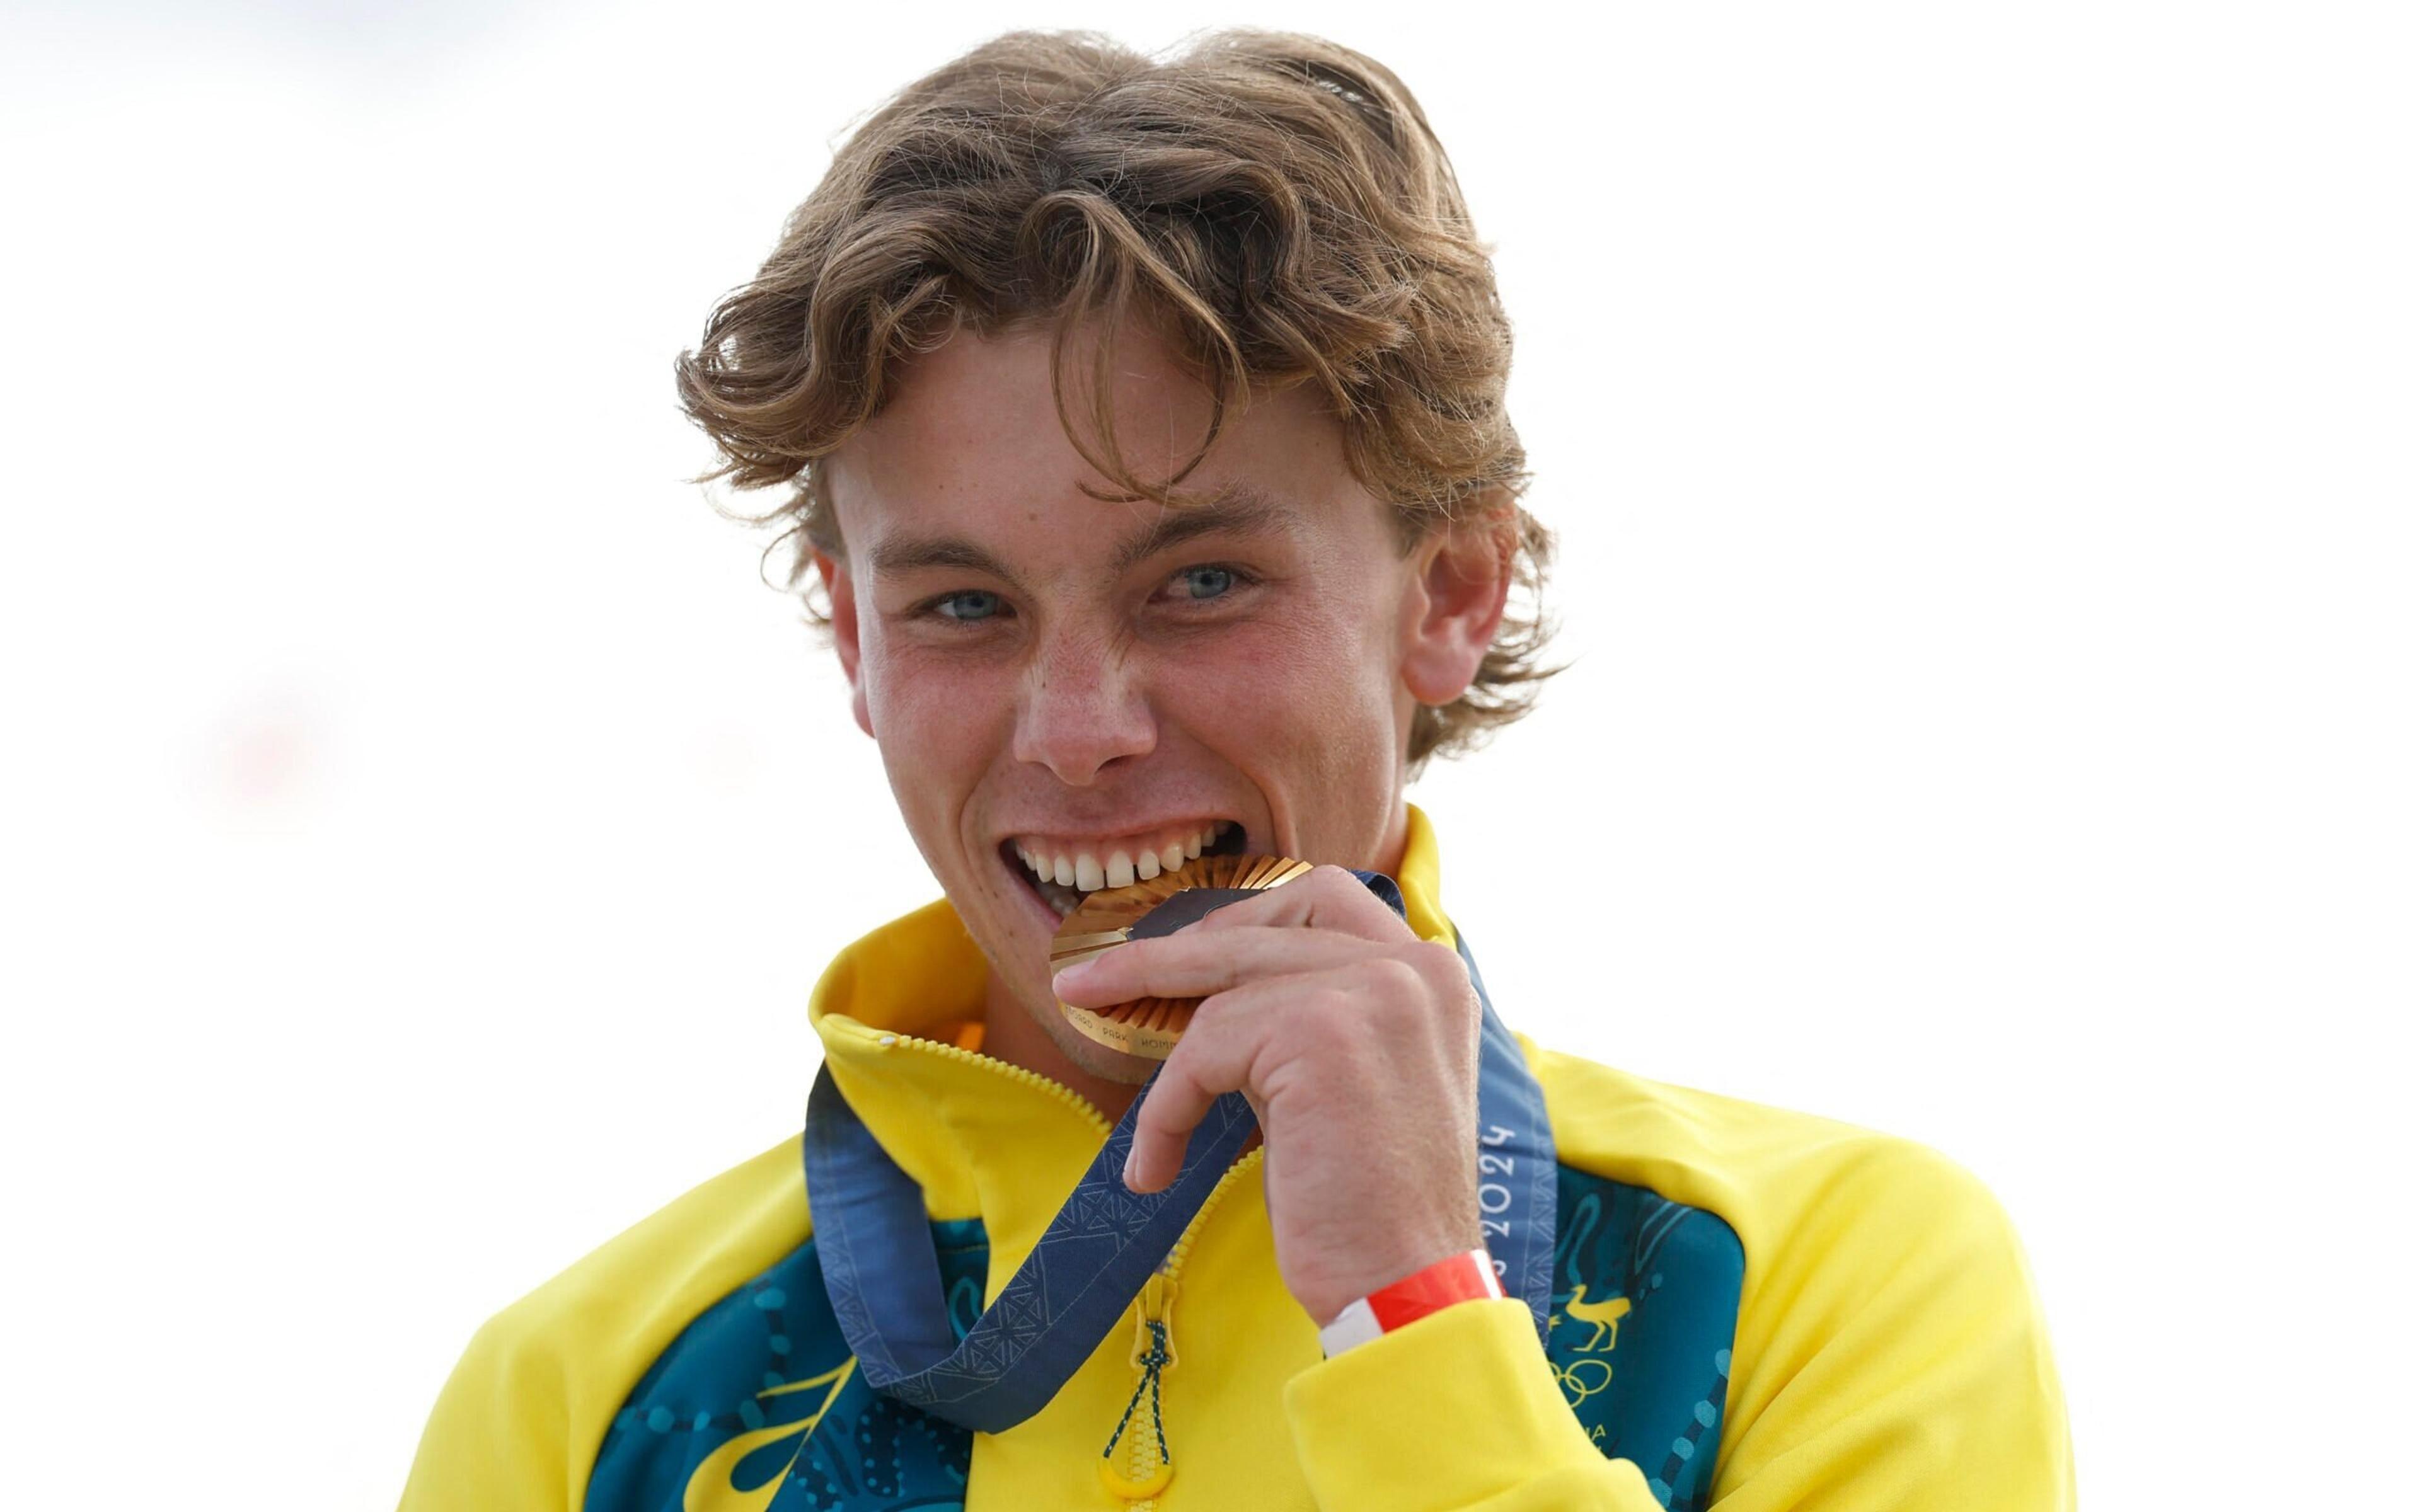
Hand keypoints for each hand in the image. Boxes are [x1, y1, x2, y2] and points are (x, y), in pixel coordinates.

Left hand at [1050, 865, 1484, 1327]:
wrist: (1407, 1284)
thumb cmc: (1372, 1204)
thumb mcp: (1353, 1080)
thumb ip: (1310, 1018)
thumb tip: (1210, 995)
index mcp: (1431, 974)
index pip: (1324, 899)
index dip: (1244, 918)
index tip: (1184, 953)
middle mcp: (1412, 966)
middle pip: (1261, 924)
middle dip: (1165, 951)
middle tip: (1090, 980)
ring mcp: (1372, 990)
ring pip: (1223, 987)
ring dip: (1165, 1056)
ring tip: (1144, 1128)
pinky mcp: (1319, 1030)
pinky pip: (1202, 1049)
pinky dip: (1167, 1109)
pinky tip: (1157, 1167)